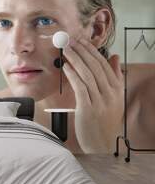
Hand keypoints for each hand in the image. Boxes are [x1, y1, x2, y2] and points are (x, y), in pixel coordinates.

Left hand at [62, 38, 123, 152]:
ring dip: (75, 59)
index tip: (81, 40)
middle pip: (95, 66)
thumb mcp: (113, 98)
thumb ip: (114, 77)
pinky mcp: (88, 108)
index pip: (104, 64)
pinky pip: (80, 87)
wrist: (101, 144)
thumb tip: (114, 56)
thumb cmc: (103, 120)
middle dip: (82, 51)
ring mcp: (100, 101)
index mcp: (117, 89)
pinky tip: (66, 66)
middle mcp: (111, 93)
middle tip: (70, 40)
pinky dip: (73, 75)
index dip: (92, 50)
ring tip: (66, 49)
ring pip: (88, 74)